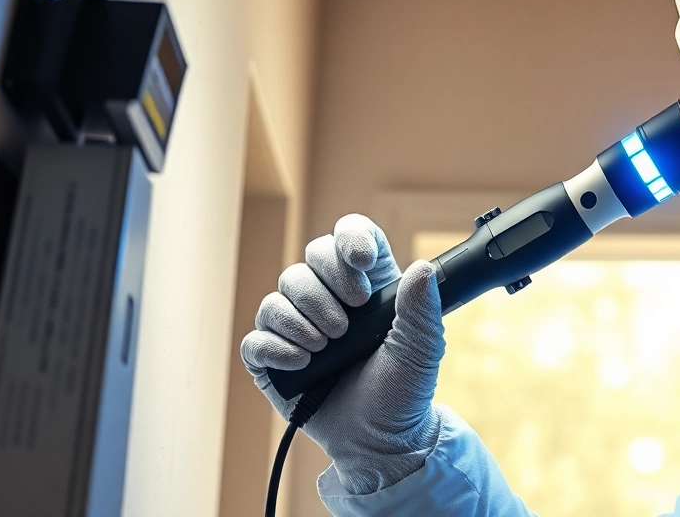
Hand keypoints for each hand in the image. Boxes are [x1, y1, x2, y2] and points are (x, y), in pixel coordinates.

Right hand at [240, 214, 445, 494]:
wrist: (379, 441)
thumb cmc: (403, 392)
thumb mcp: (422, 349)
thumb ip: (422, 308)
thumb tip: (423, 269)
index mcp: (368, 285)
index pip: (351, 237)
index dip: (350, 238)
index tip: (361, 260)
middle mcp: (329, 298)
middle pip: (310, 258)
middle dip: (326, 285)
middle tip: (348, 321)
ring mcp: (298, 326)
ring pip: (280, 293)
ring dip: (304, 318)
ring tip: (328, 347)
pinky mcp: (273, 358)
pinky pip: (256, 337)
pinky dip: (277, 346)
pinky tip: (304, 363)